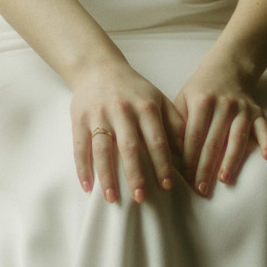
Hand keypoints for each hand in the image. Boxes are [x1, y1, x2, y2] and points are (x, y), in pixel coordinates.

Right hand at [71, 56, 183, 204]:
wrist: (98, 67)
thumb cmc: (132, 88)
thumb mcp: (158, 98)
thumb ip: (174, 121)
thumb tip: (187, 150)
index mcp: (145, 106)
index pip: (156, 140)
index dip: (162, 163)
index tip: (166, 185)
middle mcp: (122, 111)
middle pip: (129, 147)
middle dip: (135, 174)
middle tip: (141, 198)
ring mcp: (99, 115)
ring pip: (103, 150)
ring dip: (107, 176)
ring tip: (112, 198)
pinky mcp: (79, 119)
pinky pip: (80, 147)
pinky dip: (82, 168)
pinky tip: (88, 187)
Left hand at [174, 47, 266, 195]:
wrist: (227, 69)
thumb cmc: (200, 91)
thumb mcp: (183, 100)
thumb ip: (177, 124)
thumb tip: (171, 154)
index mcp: (202, 103)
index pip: (193, 137)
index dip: (189, 160)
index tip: (185, 179)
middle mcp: (223, 105)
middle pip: (213, 142)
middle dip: (206, 168)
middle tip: (201, 189)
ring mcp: (242, 109)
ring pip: (237, 138)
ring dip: (231, 160)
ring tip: (224, 180)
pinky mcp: (257, 112)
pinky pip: (264, 128)